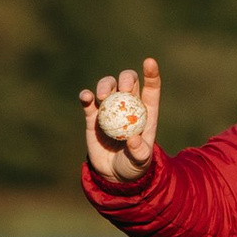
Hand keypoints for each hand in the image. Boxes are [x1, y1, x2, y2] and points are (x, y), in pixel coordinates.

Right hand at [79, 56, 161, 184]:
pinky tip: (86, 97)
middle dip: (126, 78)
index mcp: (145, 112)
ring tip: (102, 96)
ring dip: (106, 85)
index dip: (151, 73)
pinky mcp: (92, 117)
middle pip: (128, 82)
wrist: (112, 174)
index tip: (149, 62)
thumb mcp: (140, 162)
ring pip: (109, 86)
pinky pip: (89, 102)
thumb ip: (140, 152)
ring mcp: (110, 109)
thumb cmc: (133, 165)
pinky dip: (86, 97)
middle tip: (122, 89)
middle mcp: (128, 106)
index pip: (150, 88)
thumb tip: (133, 140)